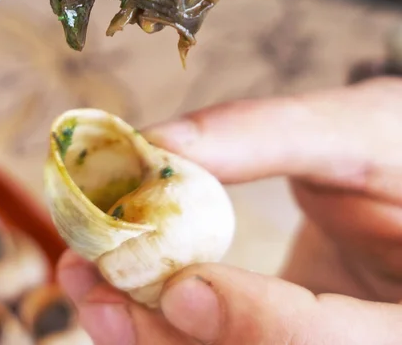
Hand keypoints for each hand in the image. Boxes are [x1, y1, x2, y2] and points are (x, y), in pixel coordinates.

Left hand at [58, 77, 401, 343]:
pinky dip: (160, 322)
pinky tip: (112, 287)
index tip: (180, 287)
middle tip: (94, 290)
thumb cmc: (394, 144)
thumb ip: (260, 134)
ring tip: (83, 280)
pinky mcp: (277, 336)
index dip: (256, 326)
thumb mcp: (350, 130)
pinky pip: (217, 342)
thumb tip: (153, 144)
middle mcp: (371, 342)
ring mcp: (320, 343)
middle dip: (172, 338)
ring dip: (148, 334)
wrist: (398, 171)